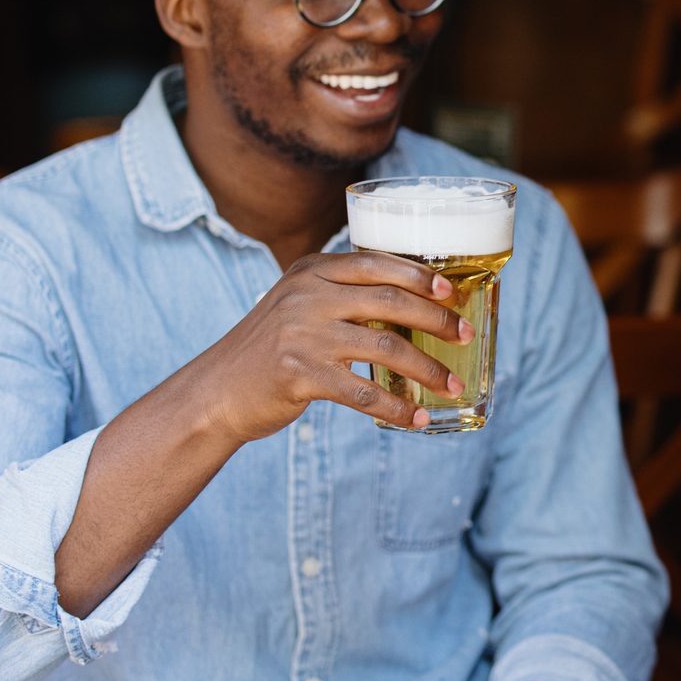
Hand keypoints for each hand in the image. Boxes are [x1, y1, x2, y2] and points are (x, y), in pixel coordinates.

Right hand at [196, 251, 471, 441]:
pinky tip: (417, 417)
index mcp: (311, 272)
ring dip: (427, 369)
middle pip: (389, 301)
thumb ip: (341, 296)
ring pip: (385, 347)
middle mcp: (307, 297)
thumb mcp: (298, 305)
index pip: (375, 262)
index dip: (419, 275)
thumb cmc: (269, 349)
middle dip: (436, 318)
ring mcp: (302, 335)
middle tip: (465, 335)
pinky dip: (396, 407)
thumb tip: (412, 303)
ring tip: (452, 385)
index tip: (451, 291)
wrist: (215, 392)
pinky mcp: (299, 375)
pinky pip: (363, 393)